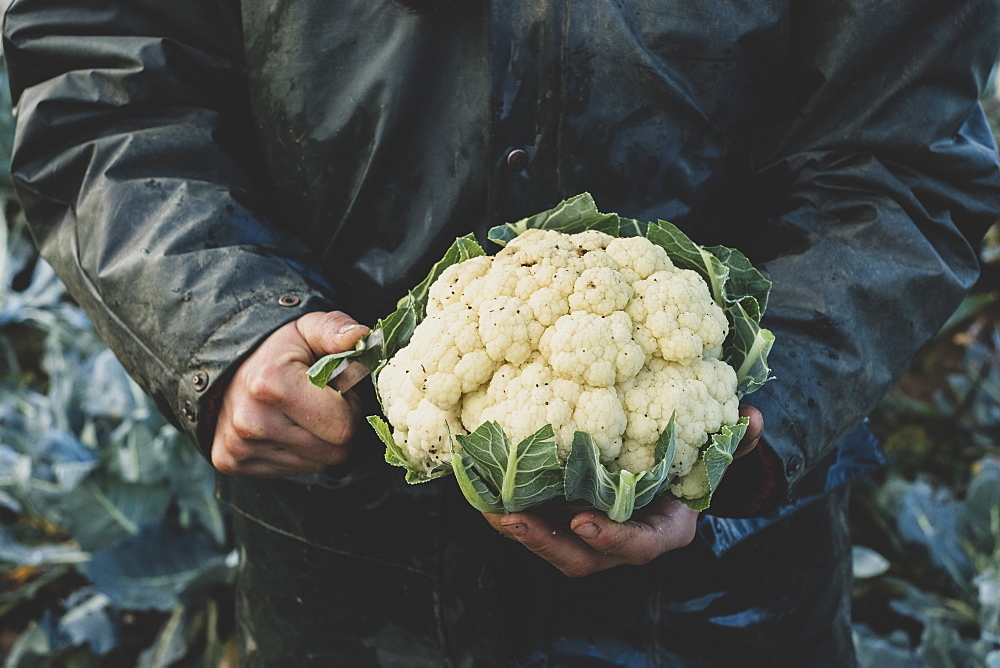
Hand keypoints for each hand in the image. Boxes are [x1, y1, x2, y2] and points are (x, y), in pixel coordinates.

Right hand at [210, 311, 368, 476]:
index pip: (344, 426)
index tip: (335, 392)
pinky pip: (291, 472)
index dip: (350, 408)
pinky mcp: (230, 463)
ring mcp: (239, 446)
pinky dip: (297, 454)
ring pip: (316, 465)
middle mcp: (252, 421)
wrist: (224, 367)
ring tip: (302, 414)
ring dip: (319, 443)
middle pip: (334, 452)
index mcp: (272, 384)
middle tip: (322, 405)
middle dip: (339, 428)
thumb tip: (359, 335)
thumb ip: (336, 329)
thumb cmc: (277, 350)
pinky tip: (284, 428)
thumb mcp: (308, 329)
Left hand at [483, 405, 763, 576]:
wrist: (671, 482)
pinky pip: (538, 524)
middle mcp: (622, 541)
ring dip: (519, 530)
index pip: (640, 545)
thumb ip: (735, 444)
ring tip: (488, 508)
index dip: (613, 539)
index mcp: (663, 530)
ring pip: (553, 546)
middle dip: (547, 542)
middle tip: (515, 519)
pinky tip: (483, 490)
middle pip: (583, 558)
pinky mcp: (566, 520)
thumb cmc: (692, 469)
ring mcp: (592, 535)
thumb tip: (754, 418)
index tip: (587, 522)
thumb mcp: (716, 457)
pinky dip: (511, 511)